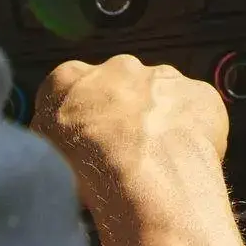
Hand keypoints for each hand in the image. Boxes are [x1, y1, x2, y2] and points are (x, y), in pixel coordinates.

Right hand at [30, 54, 233, 236]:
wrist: (143, 179)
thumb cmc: (86, 174)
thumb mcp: (44, 158)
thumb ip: (52, 137)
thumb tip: (62, 146)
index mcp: (68, 79)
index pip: (67, 90)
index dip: (79, 120)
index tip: (86, 146)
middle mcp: (117, 67)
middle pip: (119, 88)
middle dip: (123, 115)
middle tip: (126, 156)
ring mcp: (163, 77)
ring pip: (161, 97)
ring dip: (160, 122)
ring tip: (158, 167)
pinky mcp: (200, 94)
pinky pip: (198, 112)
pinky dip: (195, 133)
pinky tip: (186, 163)